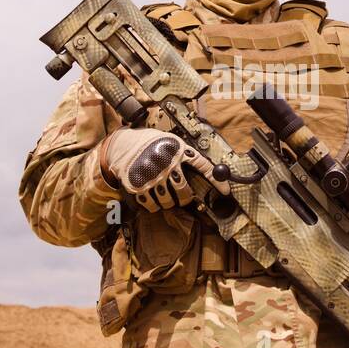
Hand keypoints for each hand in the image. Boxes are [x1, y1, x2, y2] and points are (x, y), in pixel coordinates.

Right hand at [99, 128, 225, 211]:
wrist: (122, 144)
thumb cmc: (151, 143)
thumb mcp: (171, 141)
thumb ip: (186, 154)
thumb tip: (210, 171)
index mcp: (178, 150)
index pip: (204, 166)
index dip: (217, 181)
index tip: (226, 192)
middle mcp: (167, 164)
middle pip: (184, 191)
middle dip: (186, 198)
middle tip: (184, 198)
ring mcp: (153, 176)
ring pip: (168, 202)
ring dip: (169, 203)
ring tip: (165, 196)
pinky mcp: (138, 186)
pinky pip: (152, 206)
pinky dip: (154, 206)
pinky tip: (153, 198)